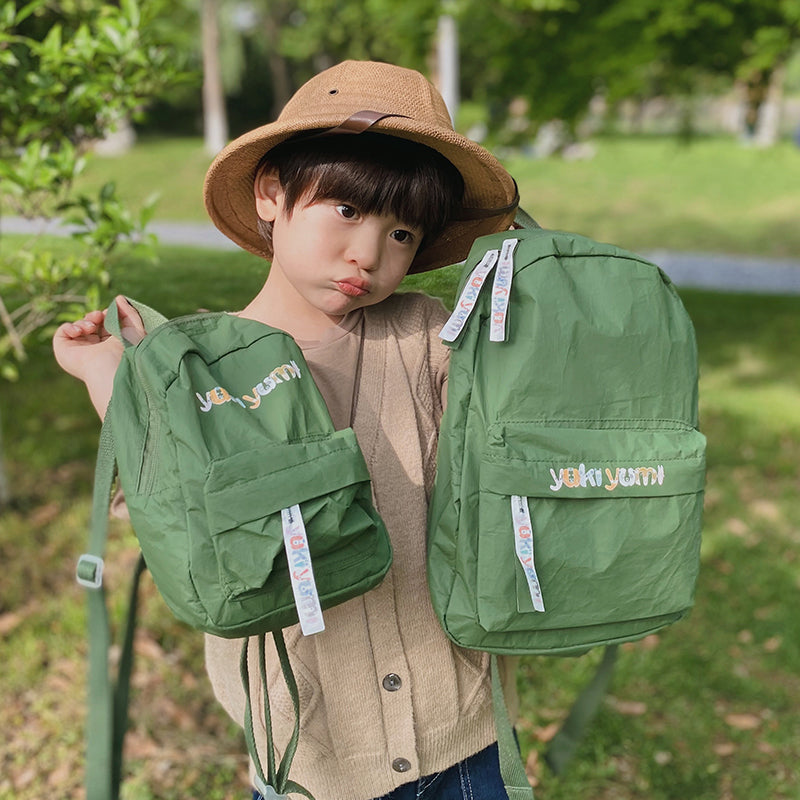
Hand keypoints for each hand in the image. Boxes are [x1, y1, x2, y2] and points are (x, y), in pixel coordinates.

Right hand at [53, 296, 145, 416]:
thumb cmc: (127, 351)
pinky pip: (63, 332)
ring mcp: (80, 352)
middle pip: (90, 324)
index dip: (105, 316)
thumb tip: (118, 298)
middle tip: (99, 317)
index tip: (109, 313)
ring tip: (91, 325)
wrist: (113, 366)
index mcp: (111, 347)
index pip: (104, 326)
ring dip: (84, 321)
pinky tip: (80, 331)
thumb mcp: (134, 328)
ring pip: (78, 327)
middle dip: (94, 316)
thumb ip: (128, 312)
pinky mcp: (65, 352)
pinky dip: (70, 326)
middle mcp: (95, 351)